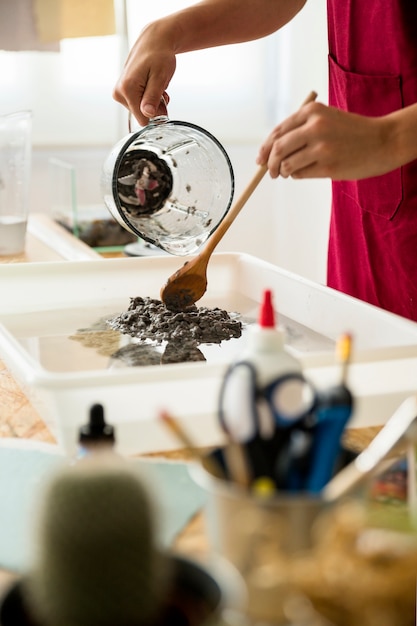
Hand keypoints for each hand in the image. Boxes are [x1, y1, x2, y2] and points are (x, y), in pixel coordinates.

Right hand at [113, 23, 175, 126]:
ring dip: (153, 101)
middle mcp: (119, 92)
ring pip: (141, 110)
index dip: (157, 113)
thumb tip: (147, 114)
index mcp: (126, 89)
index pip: (143, 119)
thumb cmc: (159, 55)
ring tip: (156, 85)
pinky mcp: (123, 92)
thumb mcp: (160, 77)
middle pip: (142, 115)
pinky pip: (138, 104)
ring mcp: (120, 92)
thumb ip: (152, 97)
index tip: (163, 101)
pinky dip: (148, 98)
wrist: (154, 41)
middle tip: (160, 90)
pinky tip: (152, 86)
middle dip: (155, 106)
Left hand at [257, 100, 397, 180]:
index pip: (278, 132)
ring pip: (287, 164)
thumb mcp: (325, 119)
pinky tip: (308, 171)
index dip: (265, 148)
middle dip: (269, 164)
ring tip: (290, 172)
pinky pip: (300, 174)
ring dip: (283, 172)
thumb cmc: (350, 132)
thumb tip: (269, 151)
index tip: (260, 159)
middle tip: (271, 173)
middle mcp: (315, 126)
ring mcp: (322, 147)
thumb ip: (300, 130)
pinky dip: (297, 176)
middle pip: (277, 149)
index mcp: (312, 111)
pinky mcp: (328, 165)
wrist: (382, 141)